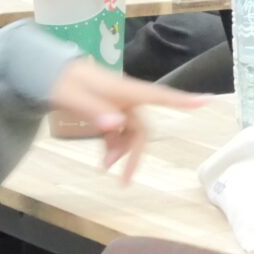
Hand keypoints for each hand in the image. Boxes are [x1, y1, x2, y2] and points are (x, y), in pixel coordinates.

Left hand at [46, 58, 204, 183]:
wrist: (46, 73)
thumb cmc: (60, 81)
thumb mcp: (71, 96)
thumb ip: (94, 110)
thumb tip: (117, 125)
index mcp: (123, 91)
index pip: (158, 96)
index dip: (183, 100)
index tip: (207, 101)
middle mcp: (126, 98)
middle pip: (141, 127)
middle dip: (134, 152)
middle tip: (123, 180)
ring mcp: (117, 105)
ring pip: (129, 132)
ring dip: (121, 151)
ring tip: (103, 168)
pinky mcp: (108, 111)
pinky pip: (118, 131)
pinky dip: (113, 145)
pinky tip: (103, 157)